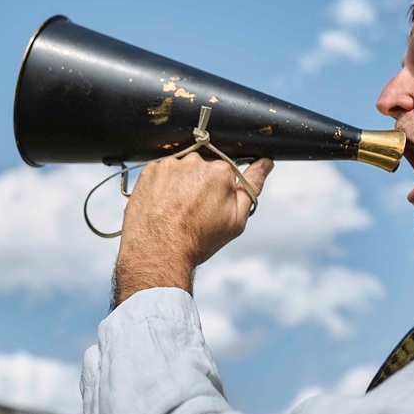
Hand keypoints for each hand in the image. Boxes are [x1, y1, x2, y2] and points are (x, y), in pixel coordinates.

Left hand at [111, 154, 273, 307]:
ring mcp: (169, 165)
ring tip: (174, 211)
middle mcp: (194, 161)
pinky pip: (159, 174)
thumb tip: (265, 163)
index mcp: (220, 171)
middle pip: (201, 170)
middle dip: (199, 186)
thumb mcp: (236, 219)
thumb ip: (252, 186)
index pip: (225, 173)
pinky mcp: (149, 171)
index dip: (218, 192)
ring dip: (179, 185)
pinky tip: (161, 206)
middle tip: (191, 212)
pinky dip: (161, 187)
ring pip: (179, 171)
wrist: (159, 253)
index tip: (210, 207)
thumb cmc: (199, 240)